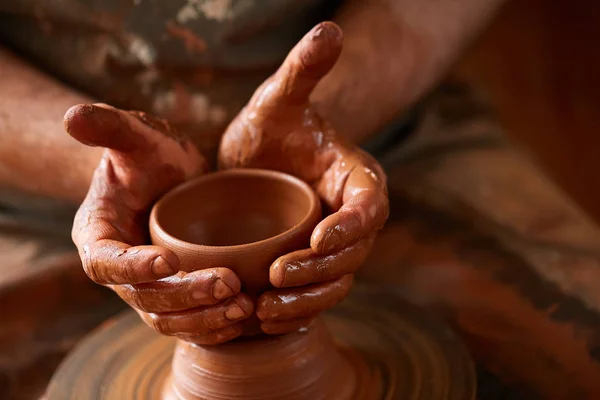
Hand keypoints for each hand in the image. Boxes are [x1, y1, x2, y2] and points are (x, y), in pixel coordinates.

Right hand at [67, 104, 253, 344]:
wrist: (171, 178)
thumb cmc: (149, 155)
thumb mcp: (135, 136)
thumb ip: (109, 126)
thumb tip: (73, 117)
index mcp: (98, 236)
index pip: (106, 262)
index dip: (133, 266)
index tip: (169, 259)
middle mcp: (119, 271)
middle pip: (144, 298)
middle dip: (185, 295)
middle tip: (227, 283)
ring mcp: (147, 288)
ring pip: (168, 319)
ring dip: (204, 319)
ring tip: (243, 307)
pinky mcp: (174, 296)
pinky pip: (189, 324)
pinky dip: (213, 328)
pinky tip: (243, 319)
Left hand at [218, 22, 388, 334]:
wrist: (261, 160)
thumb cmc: (274, 128)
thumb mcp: (281, 99)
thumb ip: (304, 71)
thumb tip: (328, 28)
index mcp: (358, 179)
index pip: (370, 207)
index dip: (351, 226)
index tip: (318, 237)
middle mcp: (352, 218)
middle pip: (353, 254)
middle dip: (320, 270)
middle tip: (278, 276)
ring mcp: (334, 248)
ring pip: (334, 283)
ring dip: (307, 301)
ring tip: (267, 309)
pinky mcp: (312, 267)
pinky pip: (313, 297)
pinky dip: (294, 313)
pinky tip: (262, 322)